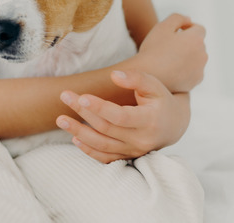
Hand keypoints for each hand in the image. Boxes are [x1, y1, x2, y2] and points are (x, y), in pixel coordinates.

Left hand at [55, 70, 189, 162]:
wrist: (173, 125)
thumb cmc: (160, 99)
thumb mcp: (153, 85)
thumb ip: (136, 78)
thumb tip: (114, 75)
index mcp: (149, 120)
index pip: (120, 116)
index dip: (100, 107)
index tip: (81, 96)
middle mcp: (142, 140)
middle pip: (106, 128)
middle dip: (82, 112)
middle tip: (65, 96)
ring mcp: (134, 151)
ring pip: (102, 145)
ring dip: (78, 133)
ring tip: (60, 120)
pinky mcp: (127, 157)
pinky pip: (105, 158)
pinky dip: (88, 150)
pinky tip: (74, 138)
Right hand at [130, 13, 206, 92]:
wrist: (147, 75)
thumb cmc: (153, 49)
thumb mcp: (162, 26)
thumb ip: (178, 18)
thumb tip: (189, 19)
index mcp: (196, 39)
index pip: (199, 28)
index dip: (187, 27)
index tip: (176, 32)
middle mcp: (202, 54)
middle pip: (198, 43)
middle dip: (187, 42)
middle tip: (168, 46)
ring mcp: (200, 69)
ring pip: (196, 58)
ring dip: (187, 55)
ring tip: (168, 58)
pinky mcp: (195, 81)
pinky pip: (193, 71)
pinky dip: (186, 69)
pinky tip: (171, 69)